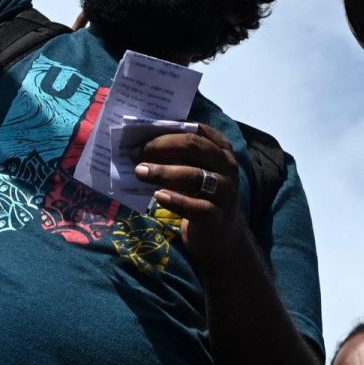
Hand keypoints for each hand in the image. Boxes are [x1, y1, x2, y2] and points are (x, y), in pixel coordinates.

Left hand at [135, 124, 248, 272]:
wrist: (220, 234)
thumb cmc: (201, 194)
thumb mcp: (195, 169)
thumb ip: (176, 155)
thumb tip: (140, 142)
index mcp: (221, 148)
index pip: (196, 130)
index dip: (167, 130)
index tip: (140, 134)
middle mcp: (227, 166)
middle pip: (194, 148)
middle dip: (161, 147)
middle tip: (135, 154)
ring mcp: (226, 192)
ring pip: (195, 176)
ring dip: (164, 172)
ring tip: (140, 172)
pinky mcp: (218, 217)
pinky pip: (197, 207)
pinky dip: (176, 201)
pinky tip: (158, 196)